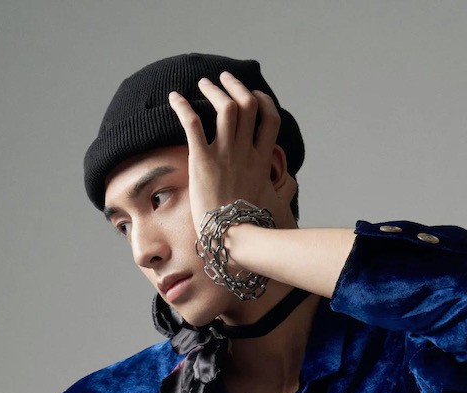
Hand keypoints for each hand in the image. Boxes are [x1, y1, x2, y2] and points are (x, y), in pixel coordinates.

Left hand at [167, 71, 284, 235]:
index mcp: (261, 161)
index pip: (270, 119)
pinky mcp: (202, 161)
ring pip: (225, 107)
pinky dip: (182, 107)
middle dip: (236, 86)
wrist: (230, 238)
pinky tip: (174, 97)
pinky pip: (193, 124)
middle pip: (247, 105)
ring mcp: (225, 155)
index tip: (254, 96)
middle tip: (224, 79)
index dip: (263, 102)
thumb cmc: (249, 226)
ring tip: (203, 84)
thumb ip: (282, 191)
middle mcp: (245, 153)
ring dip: (213, 90)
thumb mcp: (273, 204)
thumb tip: (292, 186)